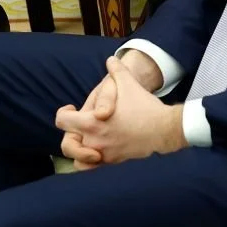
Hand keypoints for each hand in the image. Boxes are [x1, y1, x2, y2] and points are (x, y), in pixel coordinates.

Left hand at [56, 57, 184, 164]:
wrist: (164, 129)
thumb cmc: (144, 106)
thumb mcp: (128, 83)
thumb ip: (116, 70)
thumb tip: (110, 60)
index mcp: (91, 123)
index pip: (62, 121)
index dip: (64, 113)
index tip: (72, 109)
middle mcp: (94, 141)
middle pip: (67, 145)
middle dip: (69, 136)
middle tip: (78, 127)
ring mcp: (104, 154)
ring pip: (79, 160)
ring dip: (80, 151)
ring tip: (87, 140)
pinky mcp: (114, 162)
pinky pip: (95, 166)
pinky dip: (93, 160)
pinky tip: (100, 148)